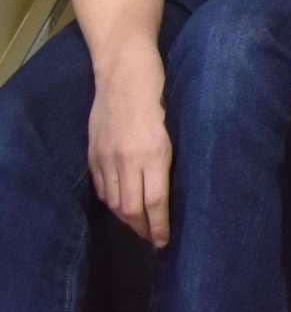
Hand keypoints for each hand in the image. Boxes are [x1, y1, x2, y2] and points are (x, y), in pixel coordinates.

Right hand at [88, 58, 171, 244]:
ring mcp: (107, 157)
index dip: (159, 225)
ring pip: (113, 201)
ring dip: (126, 218)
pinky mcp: (93, 153)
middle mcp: (128, 159)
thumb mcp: (175, 122)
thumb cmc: (160, 90)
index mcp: (154, 152)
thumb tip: (173, 183)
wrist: (124, 69)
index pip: (155, 201)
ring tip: (138, 226)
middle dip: (142, 229)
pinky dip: (110, 201)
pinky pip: (101, 187)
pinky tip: (119, 205)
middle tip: (152, 239)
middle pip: (131, 209)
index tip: (164, 241)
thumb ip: (169, 154)